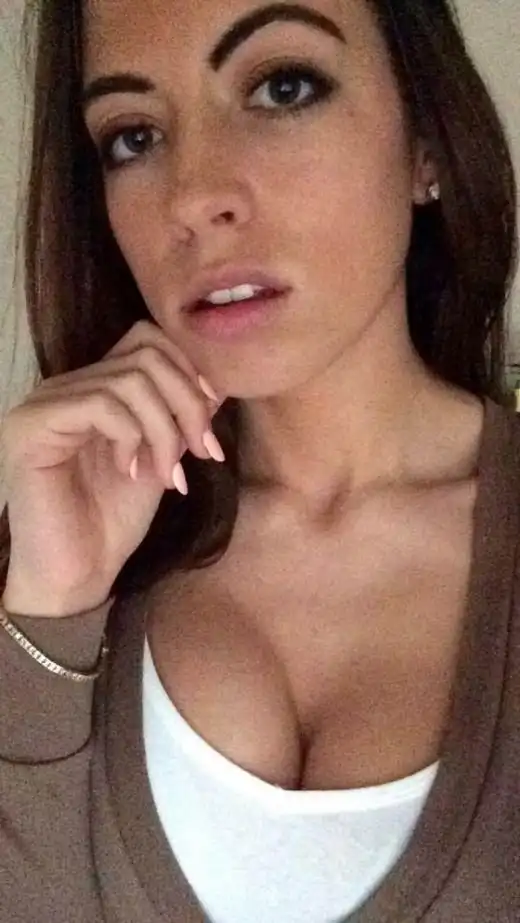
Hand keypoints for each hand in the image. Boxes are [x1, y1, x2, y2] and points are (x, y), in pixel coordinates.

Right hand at [0, 320, 223, 616]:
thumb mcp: (161, 457)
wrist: (75, 576)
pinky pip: (100, 404)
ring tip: (169, 473)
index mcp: (92, 388)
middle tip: (202, 452)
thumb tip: (217, 383)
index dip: (189, 373)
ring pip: (129, 379)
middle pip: (146, 353)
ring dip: (166, 429)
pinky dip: (132, 437)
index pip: (147, 339)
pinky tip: (130, 472)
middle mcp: (64, 387)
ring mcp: (44, 404)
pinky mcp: (30, 427)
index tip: (210, 425)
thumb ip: (180, 417)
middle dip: (188, 403)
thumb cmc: (111, 523)